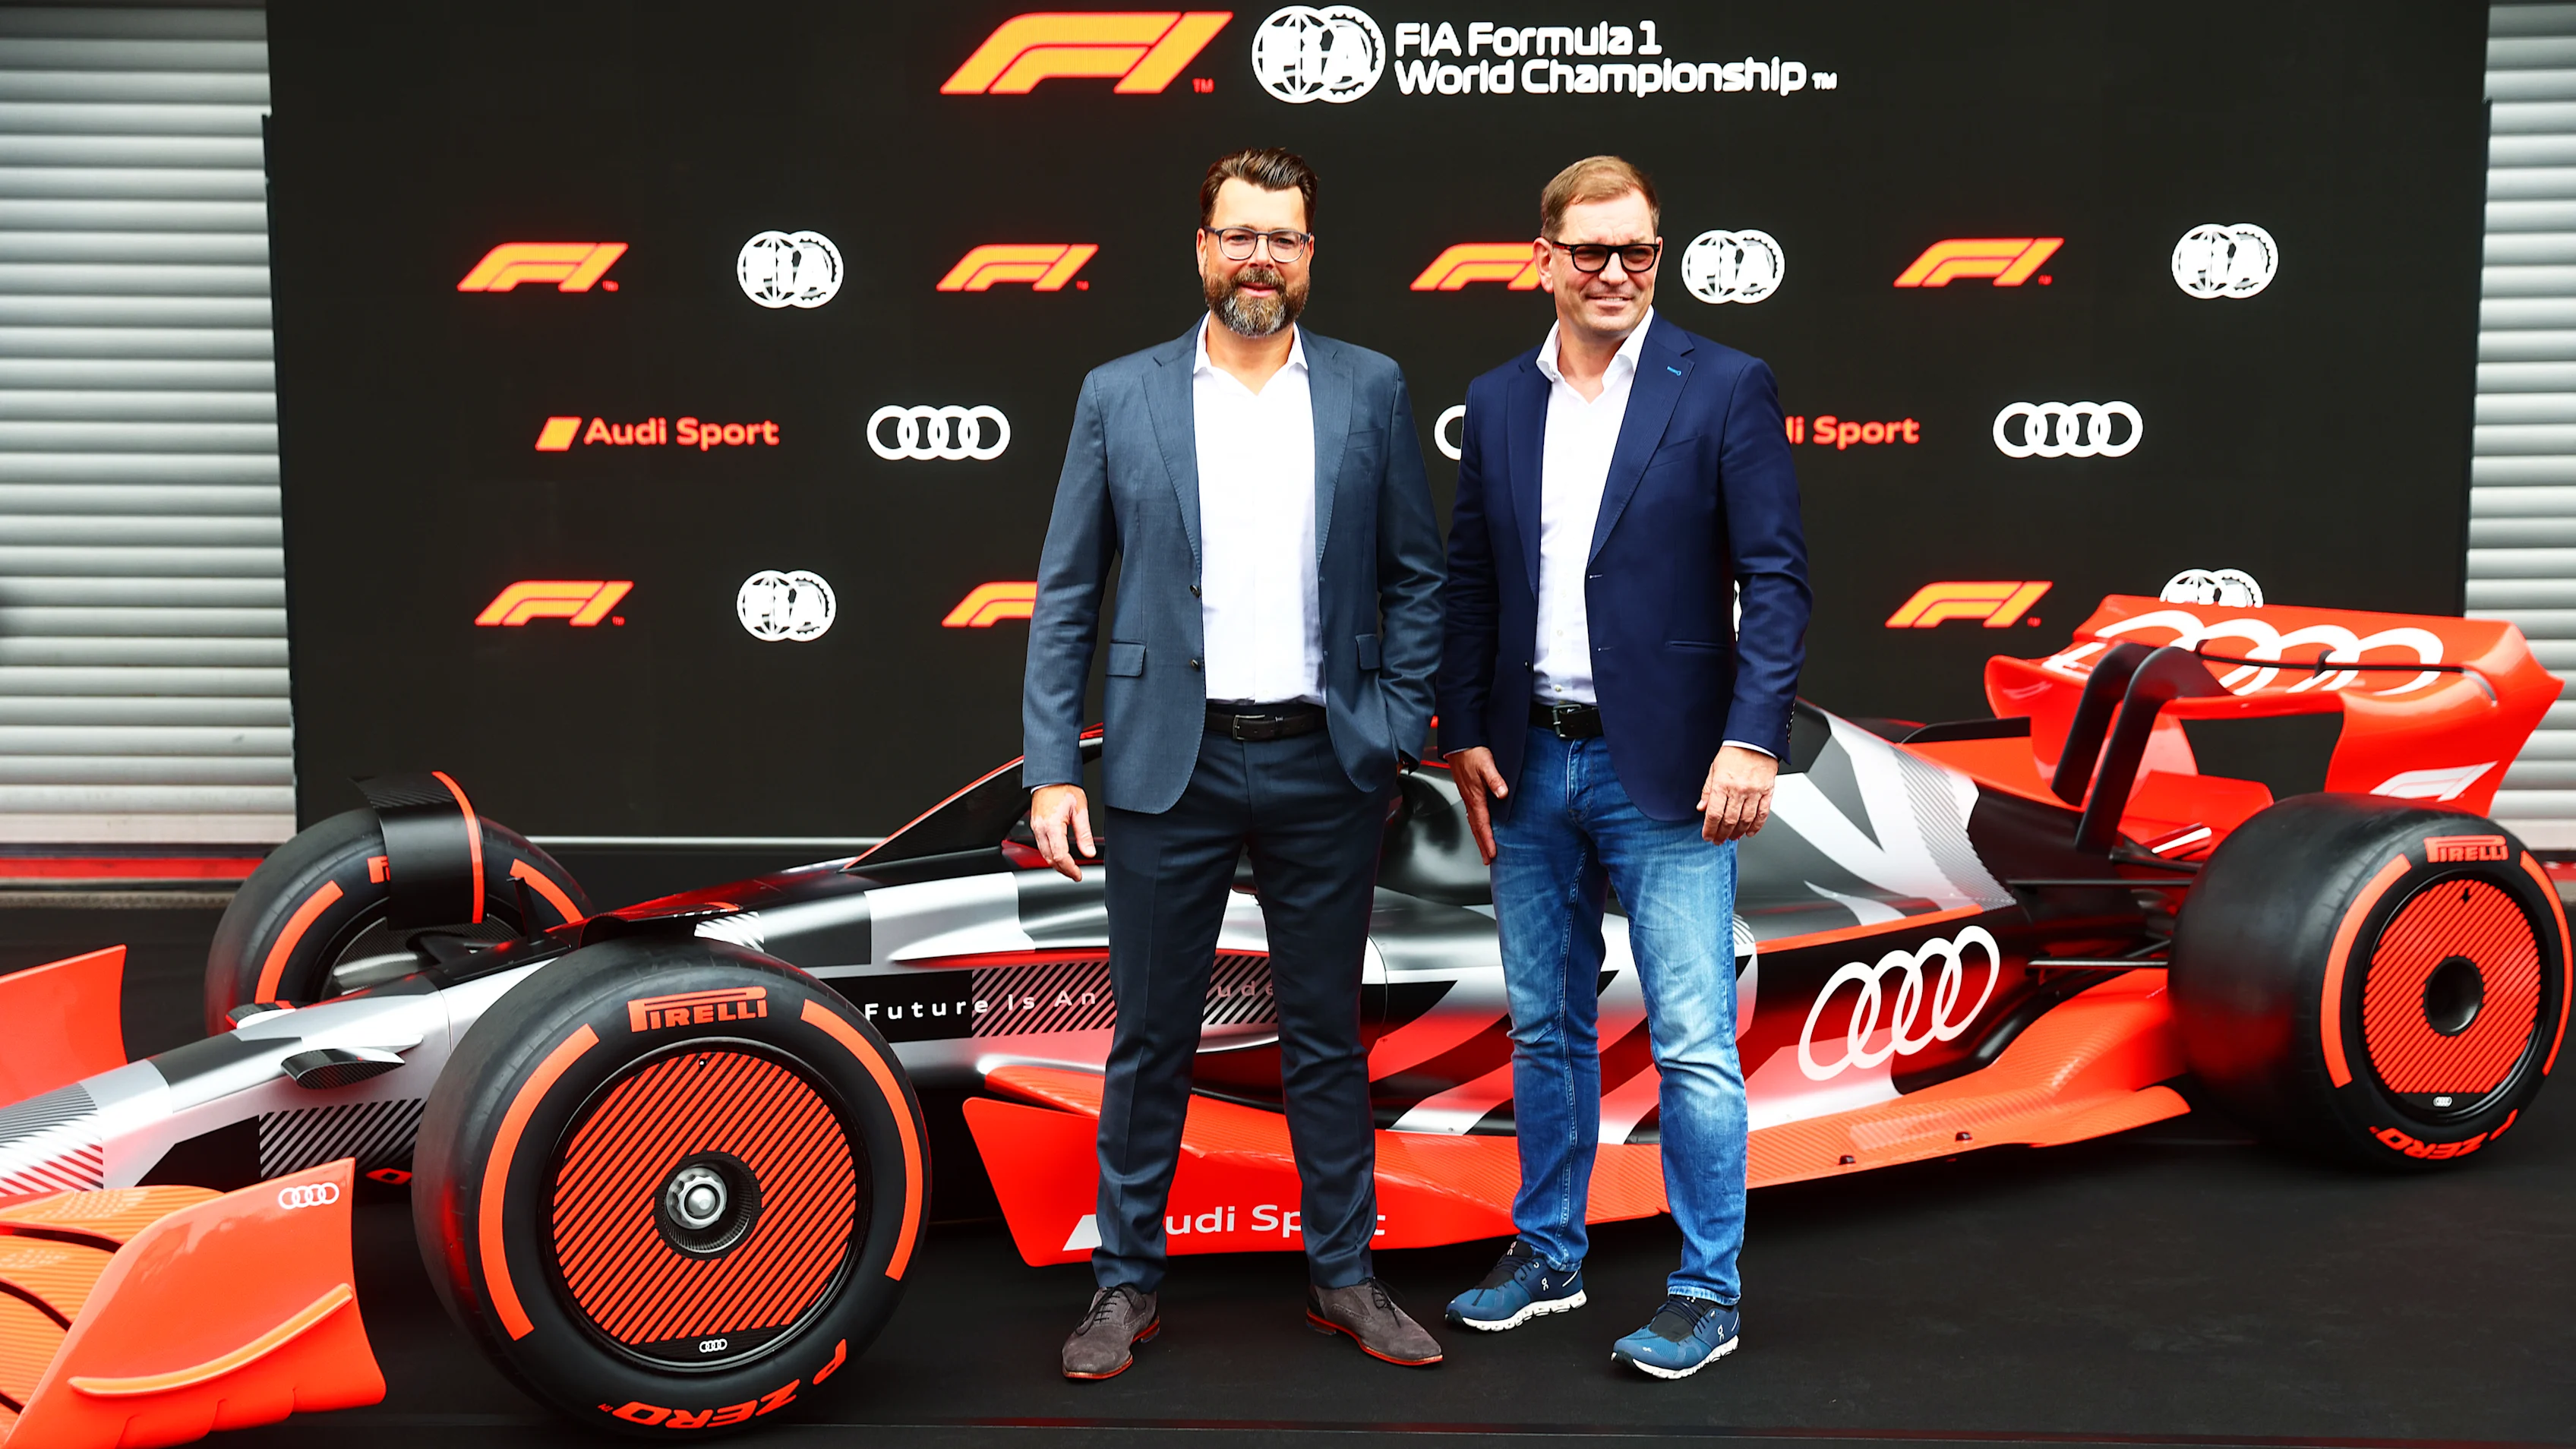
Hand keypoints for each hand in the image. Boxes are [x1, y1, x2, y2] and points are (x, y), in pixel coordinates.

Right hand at [1029, 783, 1095, 880]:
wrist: (1050, 776)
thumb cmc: (1064, 788)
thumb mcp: (1080, 810)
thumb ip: (1084, 834)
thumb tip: (1089, 852)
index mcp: (1052, 825)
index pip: (1060, 856)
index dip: (1070, 869)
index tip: (1078, 875)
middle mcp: (1040, 828)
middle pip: (1049, 859)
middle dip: (1063, 870)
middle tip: (1075, 874)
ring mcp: (1035, 827)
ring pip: (1043, 854)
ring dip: (1056, 863)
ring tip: (1069, 867)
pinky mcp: (1035, 825)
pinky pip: (1040, 845)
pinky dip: (1050, 854)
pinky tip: (1059, 854)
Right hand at [1445, 746, 1508, 863]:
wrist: (1459, 744)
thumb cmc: (1471, 752)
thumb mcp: (1486, 764)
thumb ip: (1495, 779)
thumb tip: (1502, 793)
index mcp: (1475, 797)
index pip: (1482, 824)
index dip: (1488, 840)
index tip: (1492, 853)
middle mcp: (1470, 800)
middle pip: (1476, 828)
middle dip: (1482, 845)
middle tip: (1488, 860)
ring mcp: (1468, 797)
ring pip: (1474, 823)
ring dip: (1479, 837)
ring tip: (1485, 849)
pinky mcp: (1469, 792)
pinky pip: (1472, 814)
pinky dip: (1477, 825)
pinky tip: (1480, 827)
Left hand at [1699, 745, 1777, 842]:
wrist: (1755, 741)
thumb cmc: (1734, 752)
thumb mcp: (1714, 769)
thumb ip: (1708, 791)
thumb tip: (1702, 808)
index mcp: (1722, 784)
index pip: (1714, 814)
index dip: (1710, 829)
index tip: (1707, 836)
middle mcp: (1739, 790)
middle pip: (1729, 820)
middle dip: (1722, 834)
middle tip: (1719, 840)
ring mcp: (1754, 792)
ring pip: (1746, 820)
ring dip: (1738, 832)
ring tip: (1732, 837)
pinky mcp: (1767, 792)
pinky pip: (1763, 814)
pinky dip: (1756, 826)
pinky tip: (1750, 831)